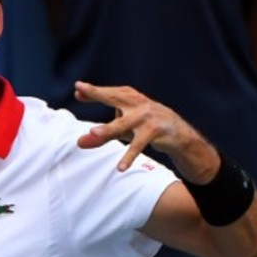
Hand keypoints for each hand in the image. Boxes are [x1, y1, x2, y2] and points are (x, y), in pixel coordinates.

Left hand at [73, 81, 216, 181]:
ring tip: (93, 133)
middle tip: (80, 90)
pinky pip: (138, 145)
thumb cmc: (145, 127)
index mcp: (130, 98)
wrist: (179, 134)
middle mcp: (138, 104)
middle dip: (98, 93)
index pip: (109, 93)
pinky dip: (129, 156)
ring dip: (108, 129)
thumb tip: (78, 143)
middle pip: (115, 98)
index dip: (93, 91)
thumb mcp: (122, 131)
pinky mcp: (154, 132)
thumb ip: (100, 136)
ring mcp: (146, 117)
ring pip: (123, 124)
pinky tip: (120, 168)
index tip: (78, 88)